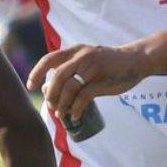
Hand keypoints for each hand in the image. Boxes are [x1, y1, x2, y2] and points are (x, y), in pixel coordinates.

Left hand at [28, 43, 149, 122]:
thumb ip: (72, 69)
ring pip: (69, 88)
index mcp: (76, 50)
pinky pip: (83, 97)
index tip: (31, 86)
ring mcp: (93, 69)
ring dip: (62, 104)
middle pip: (58, 76)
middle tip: (50, 105)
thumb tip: (51, 90)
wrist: (135, 60)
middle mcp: (82, 57)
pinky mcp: (102, 81)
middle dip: (51, 93)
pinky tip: (74, 116)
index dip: (36, 72)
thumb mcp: (88, 58)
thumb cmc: (108, 62)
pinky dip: (76, 109)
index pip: (49, 59)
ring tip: (60, 114)